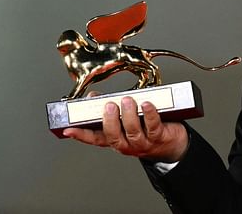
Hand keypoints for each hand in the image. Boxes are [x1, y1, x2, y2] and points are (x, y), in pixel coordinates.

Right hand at [63, 96, 188, 162]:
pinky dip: (149, 114)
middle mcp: (126, 144)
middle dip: (110, 121)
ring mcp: (142, 142)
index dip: (81, 135)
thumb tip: (93, 97)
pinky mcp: (159, 136)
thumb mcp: (124, 120)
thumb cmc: (145, 127)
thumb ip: (109, 108)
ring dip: (128, 115)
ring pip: (132, 131)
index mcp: (115, 139)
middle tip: (109, 106)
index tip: (69, 129)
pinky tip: (147, 104)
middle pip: (113, 137)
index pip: (94, 139)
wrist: (172, 143)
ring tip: (127, 100)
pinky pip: (153, 126)